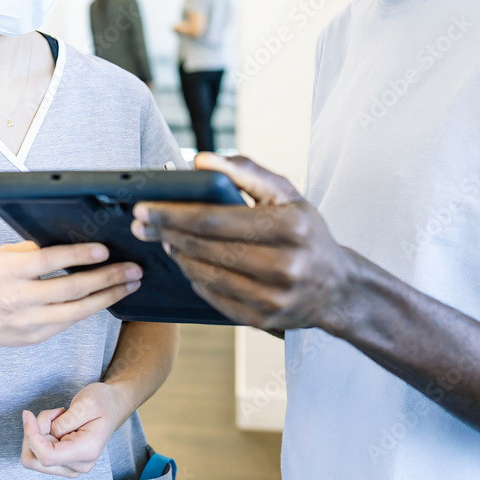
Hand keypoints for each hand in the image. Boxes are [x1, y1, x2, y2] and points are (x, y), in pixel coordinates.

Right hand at [0, 241, 141, 350]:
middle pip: (71, 288)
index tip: (104, 250)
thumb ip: (33, 247)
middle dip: (107, 278)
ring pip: (77, 310)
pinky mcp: (38, 336)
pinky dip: (93, 309)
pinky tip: (110, 297)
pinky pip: (71, 321)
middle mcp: (20, 297)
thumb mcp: (3, 255)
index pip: (49, 261)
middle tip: (133, 269)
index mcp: (11, 271)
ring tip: (131, 284)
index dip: (78, 256)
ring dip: (108, 297)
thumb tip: (71, 236)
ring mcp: (30, 321)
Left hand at [21, 382, 125, 477]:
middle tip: (54, 413)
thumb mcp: (87, 402)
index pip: (47, 457)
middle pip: (35, 459)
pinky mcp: (62, 464)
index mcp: (86, 452)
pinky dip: (40, 436)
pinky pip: (37, 454)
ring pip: (33, 457)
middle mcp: (77, 466)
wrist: (111, 408)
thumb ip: (67, 420)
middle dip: (35, 432)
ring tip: (58, 417)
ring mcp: (69, 467)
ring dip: (37, 433)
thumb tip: (46, 434)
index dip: (32, 436)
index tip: (27, 414)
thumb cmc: (102, 403)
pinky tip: (56, 424)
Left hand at [130, 153, 354, 332]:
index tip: (145, 206)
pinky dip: (193, 276)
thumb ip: (244, 171)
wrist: (337, 287)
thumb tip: (200, 160)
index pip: (215, 219)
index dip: (173, 212)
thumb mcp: (285, 194)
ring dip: (177, 254)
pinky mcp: (262, 320)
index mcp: (289, 227)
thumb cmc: (305, 232)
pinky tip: (186, 260)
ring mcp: (272, 298)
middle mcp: (283, 266)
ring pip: (204, 273)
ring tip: (164, 237)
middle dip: (166, 231)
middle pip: (205, 247)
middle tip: (142, 221)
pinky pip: (212, 296)